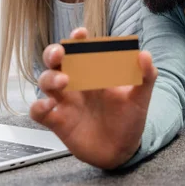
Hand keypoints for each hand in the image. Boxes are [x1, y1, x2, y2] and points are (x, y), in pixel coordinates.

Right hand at [29, 27, 157, 168]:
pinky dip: (38, 106)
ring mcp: (64, 101)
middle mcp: (75, 83)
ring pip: (44, 81)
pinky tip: (49, 106)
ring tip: (64, 81)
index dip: (77, 38)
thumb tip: (145, 55)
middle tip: (60, 54)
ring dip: (49, 78)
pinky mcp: (57, 121)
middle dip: (53, 52)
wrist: (122, 150)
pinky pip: (38, 111)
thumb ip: (146, 76)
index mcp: (93, 72)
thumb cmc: (129, 118)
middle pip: (54, 60)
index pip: (81, 49)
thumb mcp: (141, 97)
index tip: (80, 34)